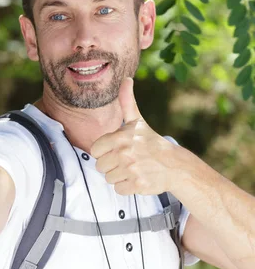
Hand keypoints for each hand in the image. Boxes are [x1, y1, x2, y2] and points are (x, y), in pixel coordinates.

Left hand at [91, 78, 175, 195]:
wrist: (173, 165)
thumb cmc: (150, 142)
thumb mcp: (136, 121)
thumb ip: (126, 102)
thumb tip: (126, 79)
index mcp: (120, 137)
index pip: (95, 151)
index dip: (105, 151)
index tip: (117, 149)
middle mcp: (125, 153)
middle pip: (100, 167)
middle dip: (112, 165)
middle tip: (127, 160)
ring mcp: (131, 170)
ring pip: (109, 179)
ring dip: (119, 176)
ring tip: (133, 168)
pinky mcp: (137, 185)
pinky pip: (119, 190)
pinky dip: (127, 187)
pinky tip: (137, 178)